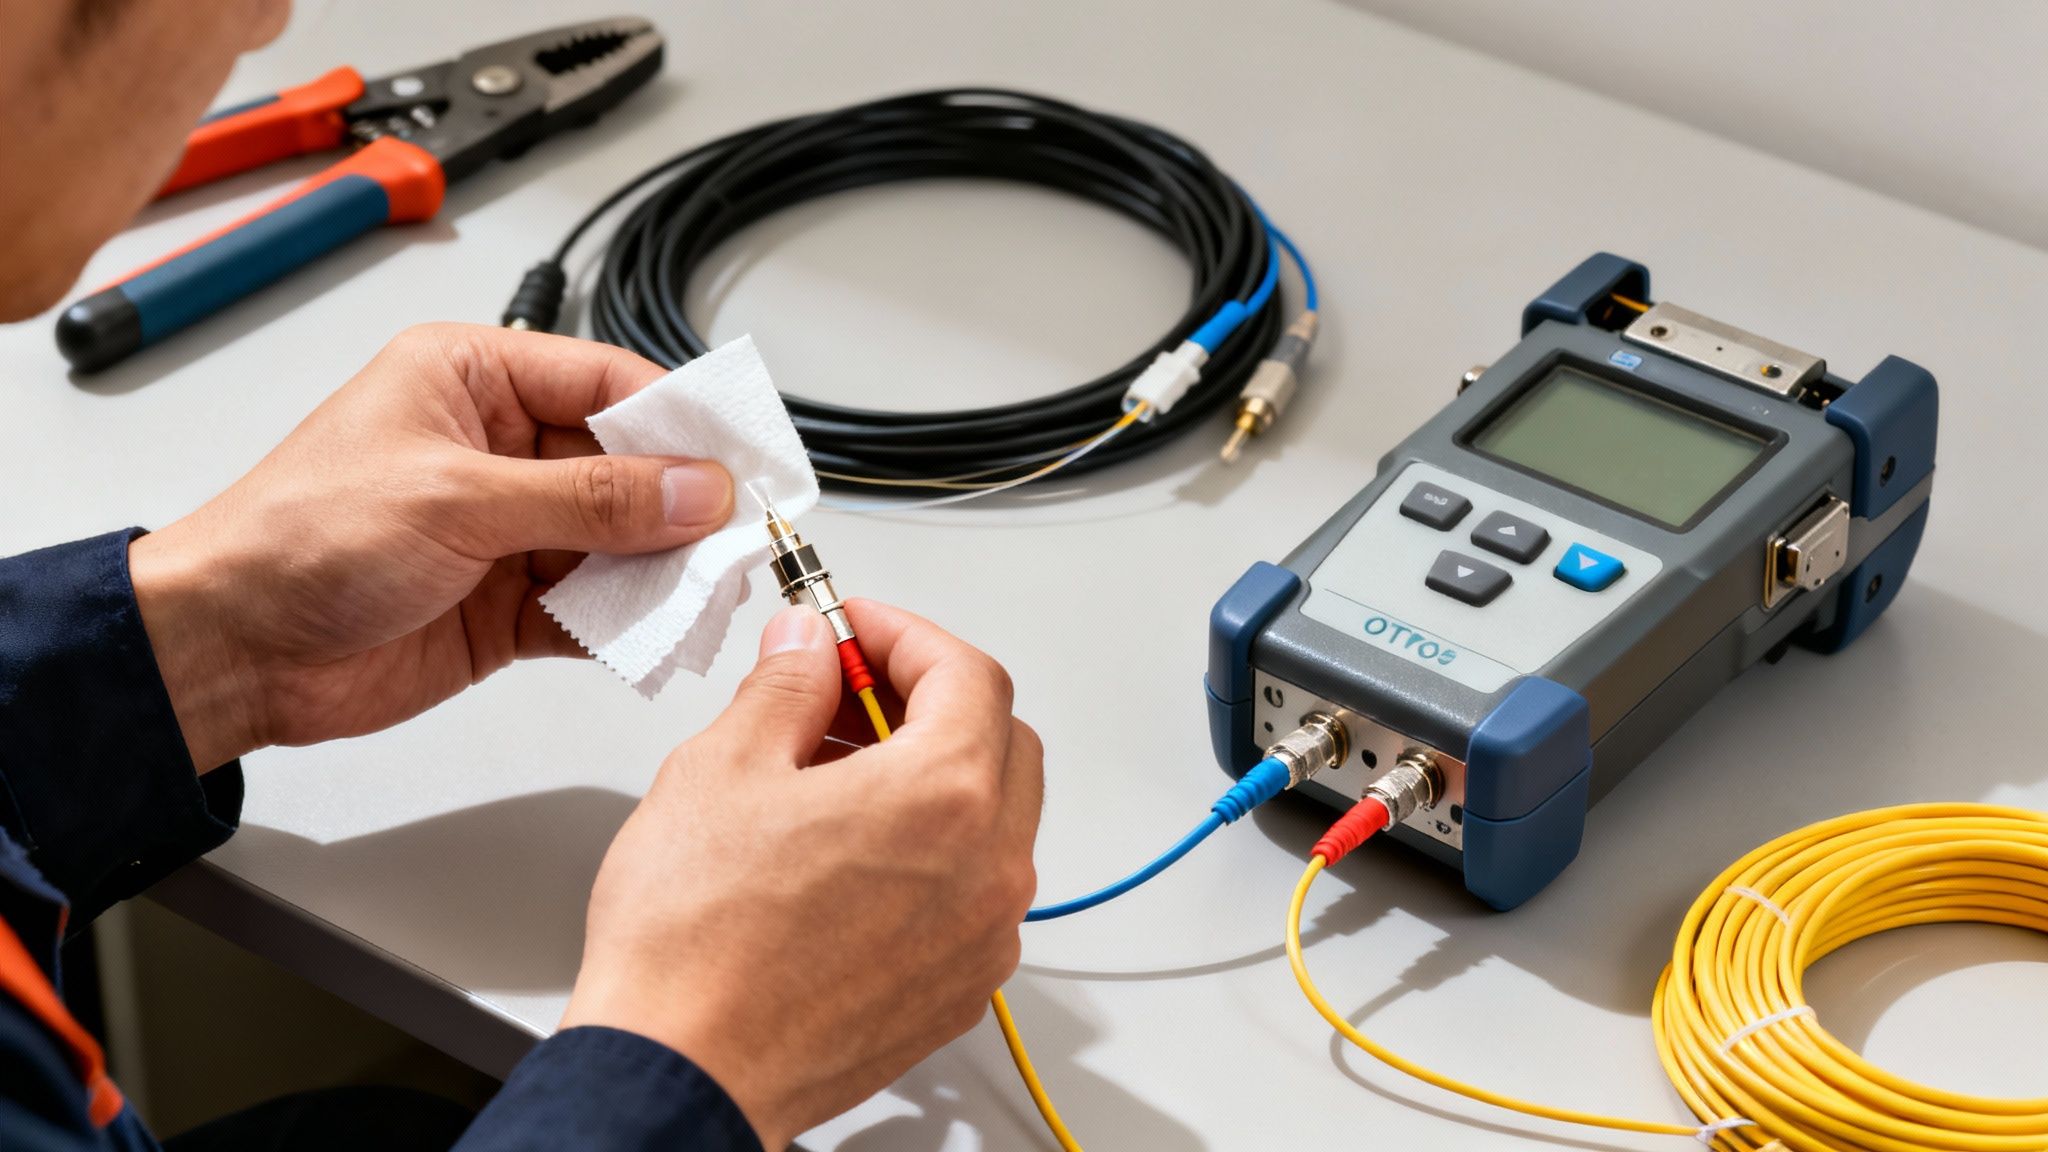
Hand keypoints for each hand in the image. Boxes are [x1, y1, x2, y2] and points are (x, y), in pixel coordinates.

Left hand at [129, 323, 733, 770]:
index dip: (679, 422)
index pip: (606, 384)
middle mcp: (495, 448)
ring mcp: (505, 530)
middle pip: (625, 466)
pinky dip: (627, 623)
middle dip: (679, 502)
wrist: (228, 651)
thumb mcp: (458, 500)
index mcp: (471, 381)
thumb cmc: (297, 539)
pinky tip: (655, 630)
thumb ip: (589, 499)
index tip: (740, 458)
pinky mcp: (507, 605)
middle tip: (738, 532)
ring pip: (618, 541)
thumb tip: (693, 489)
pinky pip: (591, 607)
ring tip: (704, 589)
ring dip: (660, 568)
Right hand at [561, 599, 1043, 1149]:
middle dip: (925, 698)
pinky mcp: (957, 990)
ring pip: (990, 819)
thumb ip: (785, 686)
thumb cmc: (694, 945)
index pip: (968, 673)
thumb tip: (806, 648)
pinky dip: (928, 851)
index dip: (904, 635)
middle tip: (844, 690)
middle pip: (998, 740)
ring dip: (928, 776)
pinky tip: (845, 851)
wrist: (681, 1073)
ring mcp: (982, 939)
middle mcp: (988, 870)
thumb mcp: (723, 767)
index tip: (852, 629)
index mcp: (945, 797)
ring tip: (830, 773)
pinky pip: (970, 891)